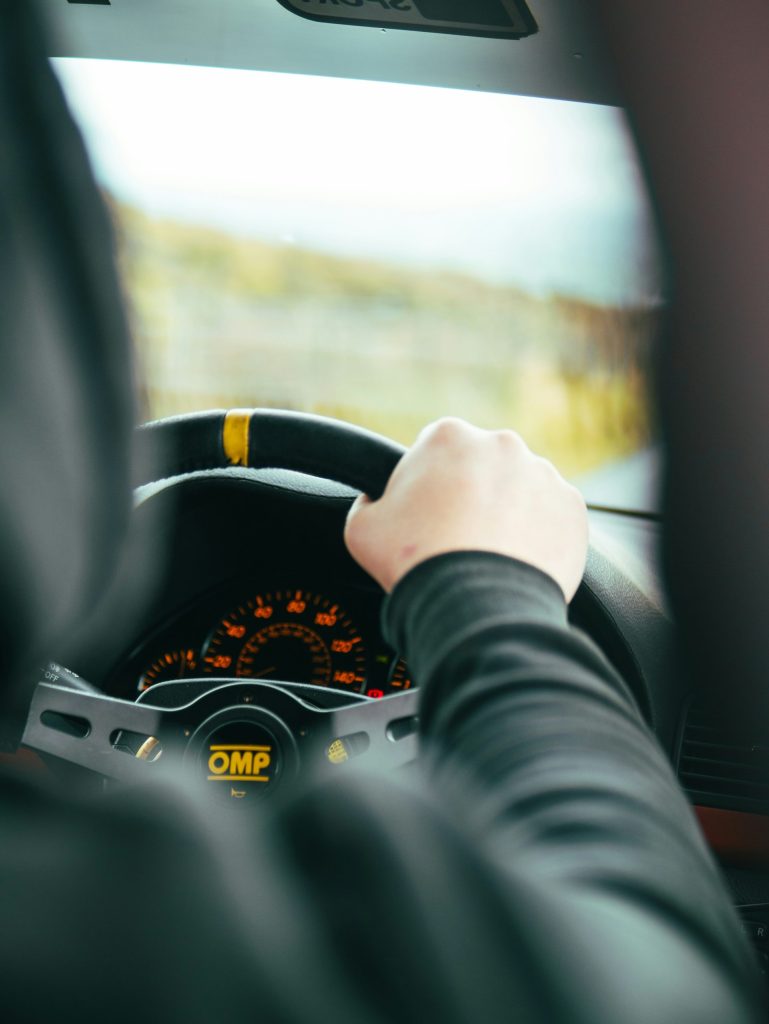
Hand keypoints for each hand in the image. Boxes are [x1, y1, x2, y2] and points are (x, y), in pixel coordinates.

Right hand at [344, 418, 587, 600]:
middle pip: (481, 466)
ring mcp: (542, 474)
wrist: (477, 605)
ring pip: (520, 490)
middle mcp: (501, 444)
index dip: (426, 485)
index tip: (425, 515)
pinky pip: (551, 517)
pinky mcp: (572, 507)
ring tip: (489, 555)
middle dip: (470, 495)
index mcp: (448, 437)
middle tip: (456, 537)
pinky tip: (516, 561)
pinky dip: (538, 536)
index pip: (434, 450)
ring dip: (506, 514)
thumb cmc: (415, 563)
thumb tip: (376, 501)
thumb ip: (368, 501)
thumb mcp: (361, 527)